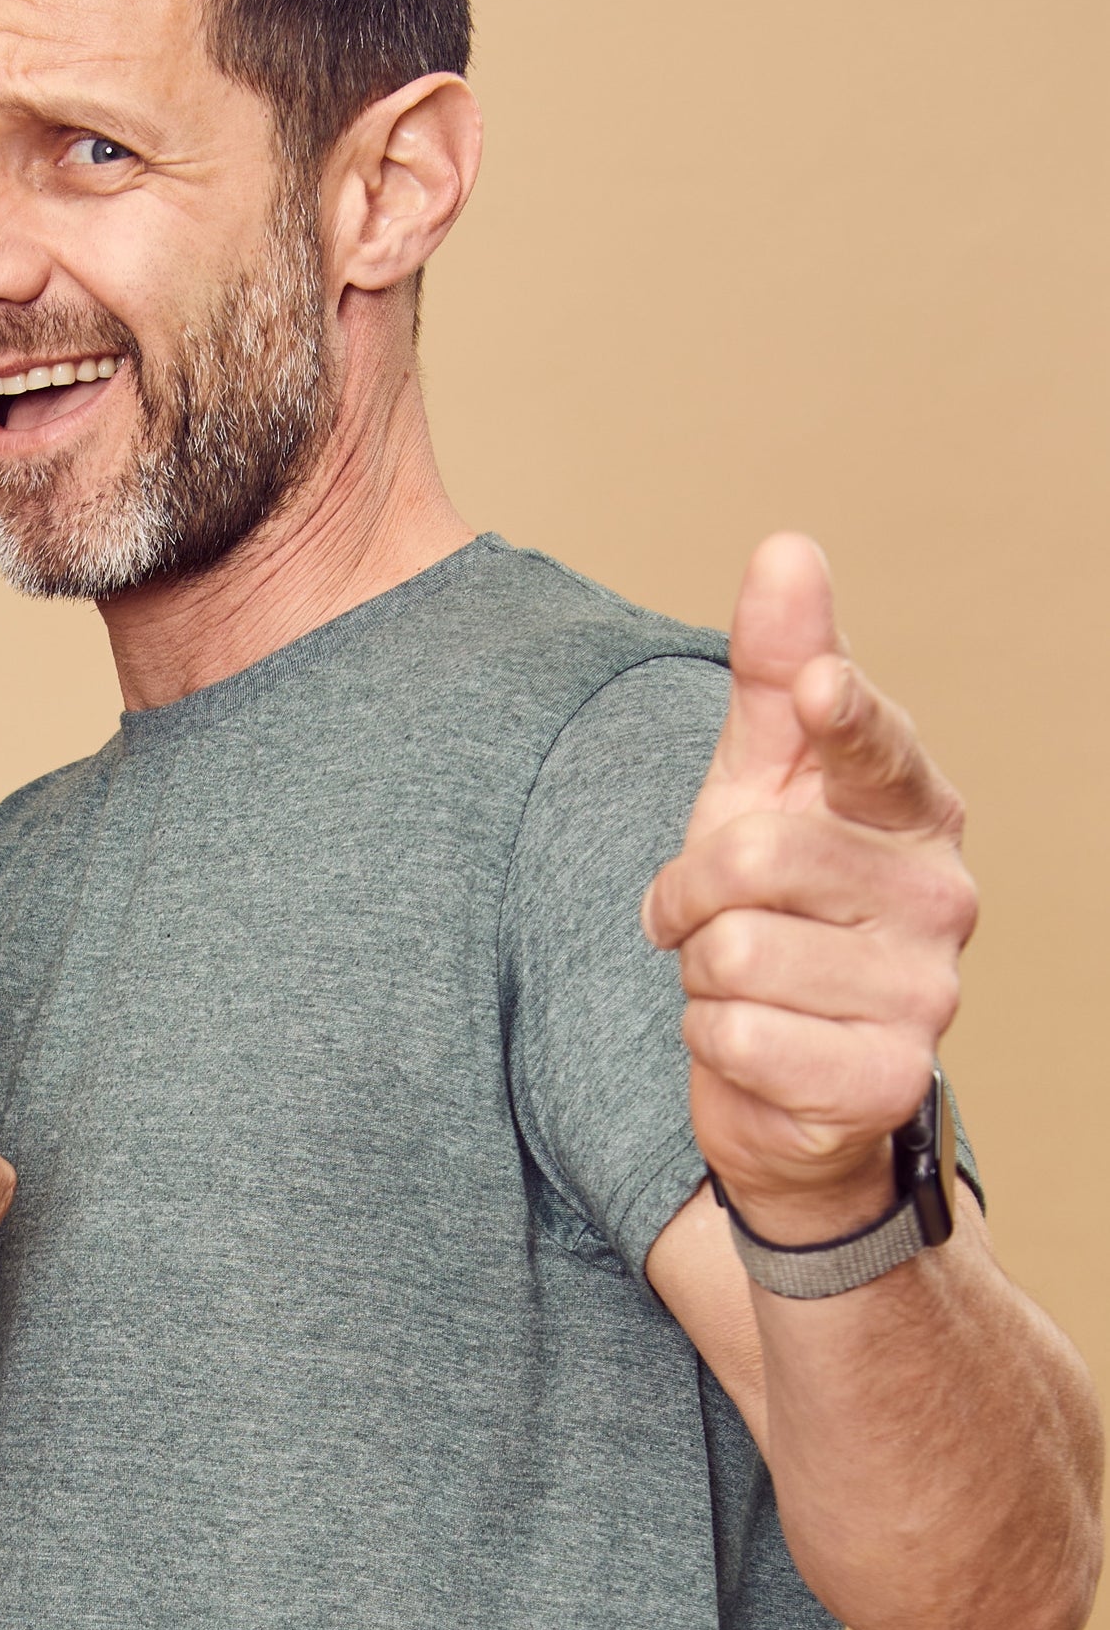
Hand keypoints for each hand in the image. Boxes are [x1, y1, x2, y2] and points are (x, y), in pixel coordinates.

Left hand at [642, 535, 976, 1243]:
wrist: (782, 1070)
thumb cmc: (773, 904)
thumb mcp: (760, 780)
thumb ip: (775, 670)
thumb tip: (787, 547)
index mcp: (912, 808)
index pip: (876, 749)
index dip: (840, 718)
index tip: (816, 691)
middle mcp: (940, 895)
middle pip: (752, 857)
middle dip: (688, 891)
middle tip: (700, 916)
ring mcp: (926, 994)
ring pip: (733, 954)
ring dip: (701, 974)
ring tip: (738, 982)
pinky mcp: (886, 1081)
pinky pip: (737, 1038)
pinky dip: (713, 1043)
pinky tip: (754, 1044)